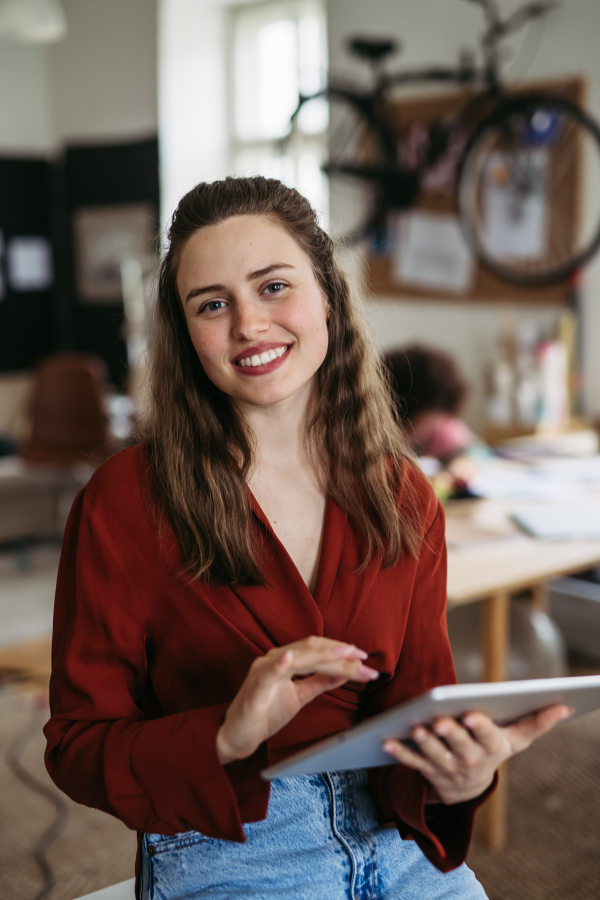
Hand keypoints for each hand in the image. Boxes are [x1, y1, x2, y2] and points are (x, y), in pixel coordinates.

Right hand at [216, 637, 378, 764]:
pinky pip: (268, 674)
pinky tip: (291, 658)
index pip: (316, 649)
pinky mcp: (255, 689)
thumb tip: (344, 672)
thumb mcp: (299, 695)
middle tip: (363, 659)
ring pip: (296, 658)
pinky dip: (280, 664)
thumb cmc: (265, 713)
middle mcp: (273, 659)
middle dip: (339, 654)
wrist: (237, 737)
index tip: (363, 658)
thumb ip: (319, 682)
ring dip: (323, 657)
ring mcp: (262, 672)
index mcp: (284, 660)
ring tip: (345, 656)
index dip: (339, 650)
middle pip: (310, 650)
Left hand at [382, 703, 573, 805]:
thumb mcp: (516, 739)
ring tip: (415, 727)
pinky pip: (411, 763)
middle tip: (439, 720)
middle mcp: (470, 761)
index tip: (471, 714)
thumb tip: (565, 704)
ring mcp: (447, 769)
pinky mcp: (427, 771)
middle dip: (450, 734)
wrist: (470, 789)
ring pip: (435, 756)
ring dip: (424, 743)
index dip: (479, 726)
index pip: (486, 736)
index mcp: (492, 748)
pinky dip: (398, 752)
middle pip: (459, 747)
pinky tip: (386, 740)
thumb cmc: (493, 748)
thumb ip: (537, 721)